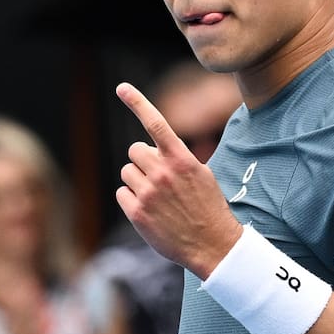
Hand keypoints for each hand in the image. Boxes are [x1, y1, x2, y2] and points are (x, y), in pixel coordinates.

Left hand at [115, 82, 241, 278]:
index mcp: (182, 159)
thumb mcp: (201, 174)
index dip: (138, 102)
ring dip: (137, 181)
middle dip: (143, 161)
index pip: (157, 123)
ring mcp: (148, 193)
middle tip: (159, 178)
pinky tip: (150, 211)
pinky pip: (122, 193)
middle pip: (135, 150)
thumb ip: (176, 158)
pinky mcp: (137, 212)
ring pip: (126, 172)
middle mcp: (163, 173)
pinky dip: (132, 200)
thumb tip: (149, 149)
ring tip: (157, 197)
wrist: (212, 245)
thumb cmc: (207, 207)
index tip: (122, 88)